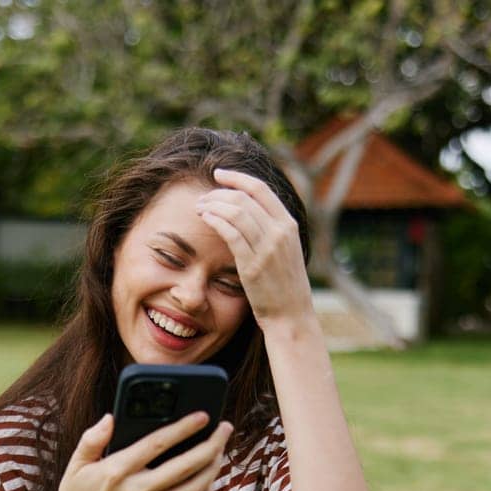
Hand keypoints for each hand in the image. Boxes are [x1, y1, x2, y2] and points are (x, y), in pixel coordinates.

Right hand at [48, 411, 232, 490]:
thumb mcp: (76, 465)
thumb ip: (92, 439)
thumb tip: (111, 417)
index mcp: (117, 472)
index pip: (156, 445)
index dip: (182, 428)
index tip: (202, 415)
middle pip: (185, 467)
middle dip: (211, 445)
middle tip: (225, 428)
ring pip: (194, 488)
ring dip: (214, 467)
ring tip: (221, 448)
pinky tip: (211, 476)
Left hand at [196, 168, 314, 328]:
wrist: (291, 315)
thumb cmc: (284, 286)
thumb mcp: (285, 251)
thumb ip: (272, 230)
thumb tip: (252, 213)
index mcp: (289, 224)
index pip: (261, 189)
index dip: (237, 177)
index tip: (219, 174)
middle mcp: (280, 232)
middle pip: (244, 197)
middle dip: (218, 193)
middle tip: (203, 197)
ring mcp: (267, 248)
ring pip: (236, 211)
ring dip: (213, 205)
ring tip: (199, 207)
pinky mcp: (253, 265)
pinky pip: (230, 233)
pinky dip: (215, 220)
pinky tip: (205, 218)